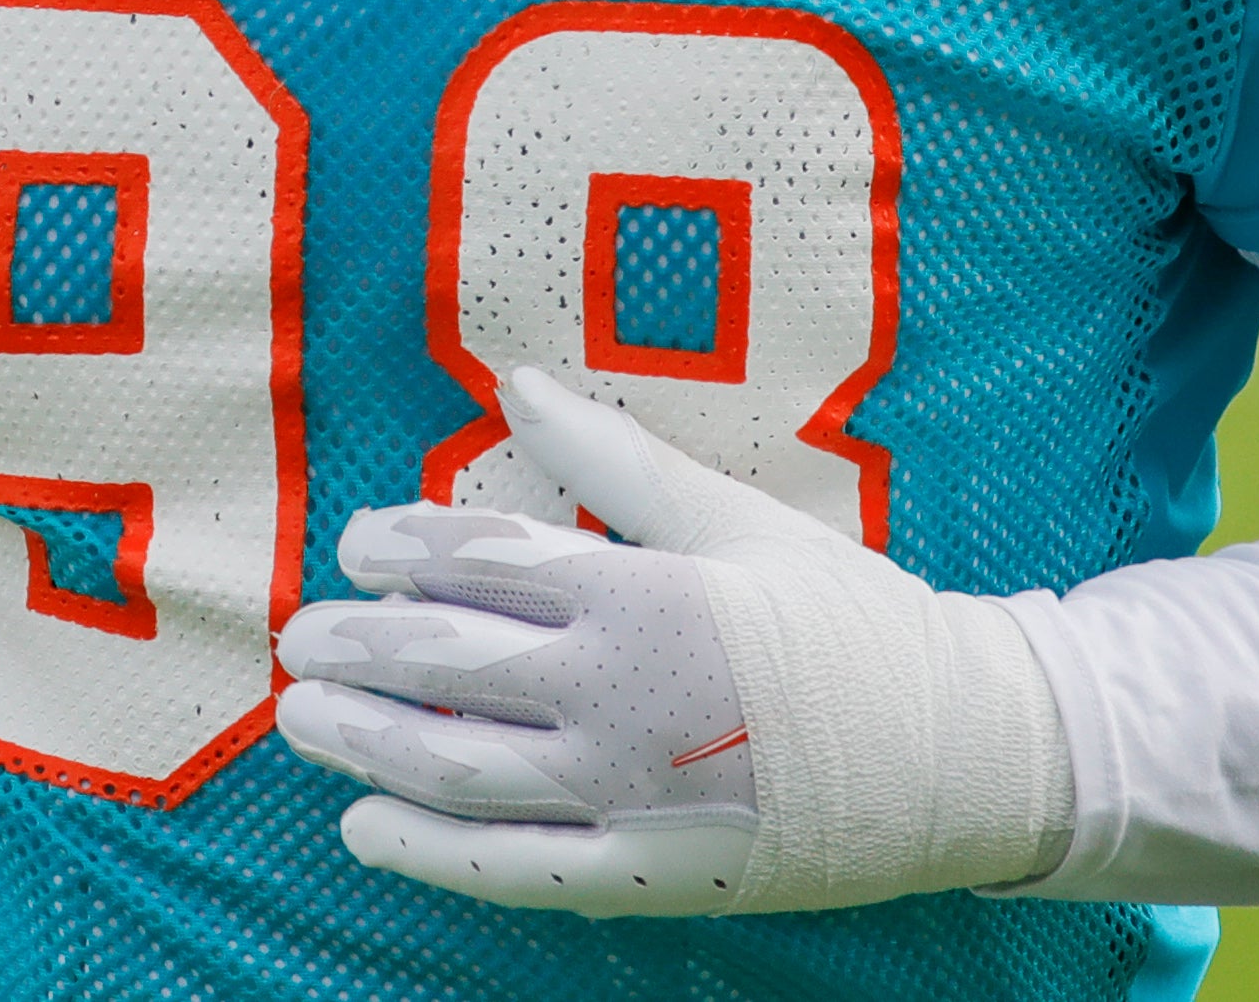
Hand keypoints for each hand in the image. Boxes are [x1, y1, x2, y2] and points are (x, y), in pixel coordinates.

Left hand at [274, 367, 1069, 916]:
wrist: (960, 754)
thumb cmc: (848, 620)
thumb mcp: (736, 520)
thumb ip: (614, 460)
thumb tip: (516, 382)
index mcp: (643, 595)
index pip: (480, 565)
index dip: (401, 550)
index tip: (355, 543)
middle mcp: (619, 700)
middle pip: (446, 668)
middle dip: (357, 647)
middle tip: (298, 635)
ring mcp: (625, 798)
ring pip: (456, 769)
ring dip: (365, 741)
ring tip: (301, 717)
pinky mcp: (643, 876)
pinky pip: (509, 872)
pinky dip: (427, 852)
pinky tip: (365, 827)